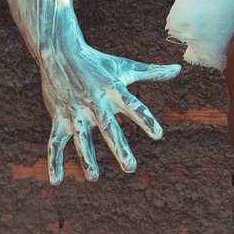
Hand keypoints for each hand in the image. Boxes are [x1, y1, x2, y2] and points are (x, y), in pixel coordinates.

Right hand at [38, 42, 180, 183]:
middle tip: (130, 168)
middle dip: (119, 148)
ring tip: (94, 177)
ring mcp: (75, 111)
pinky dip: (54, 161)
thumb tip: (178, 70)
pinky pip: (54, 142)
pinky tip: (57, 181)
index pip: (133, 106)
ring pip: (81, 138)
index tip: (158, 135)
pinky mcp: (59, 118)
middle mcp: (95, 102)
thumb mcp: (125, 67)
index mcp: (114, 90)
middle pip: (108, 128)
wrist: (60, 52)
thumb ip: (152, 73)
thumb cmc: (98, 62)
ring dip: (87, 158)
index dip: (145, 120)